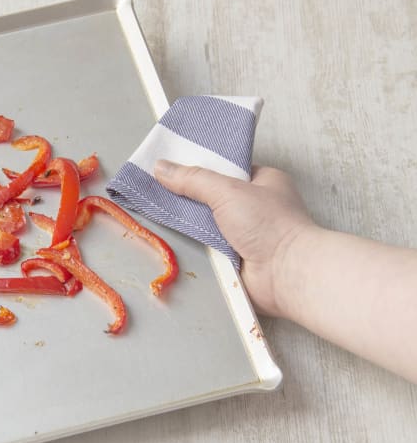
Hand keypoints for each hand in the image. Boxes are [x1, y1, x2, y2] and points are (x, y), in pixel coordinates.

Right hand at [154, 160, 314, 316]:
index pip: (224, 170)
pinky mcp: (235, 260)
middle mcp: (255, 208)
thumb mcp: (228, 191)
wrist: (286, 275)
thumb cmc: (270, 226)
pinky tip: (169, 243)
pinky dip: (193, 249)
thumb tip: (161, 167)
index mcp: (262, 182)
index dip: (199, 168)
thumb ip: (193, 179)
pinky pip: (206, 250)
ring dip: (189, 227)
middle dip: (189, 200)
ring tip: (156, 218)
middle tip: (156, 194)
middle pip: (211, 199)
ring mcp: (245, 236)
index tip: (170, 168)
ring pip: (206, 226)